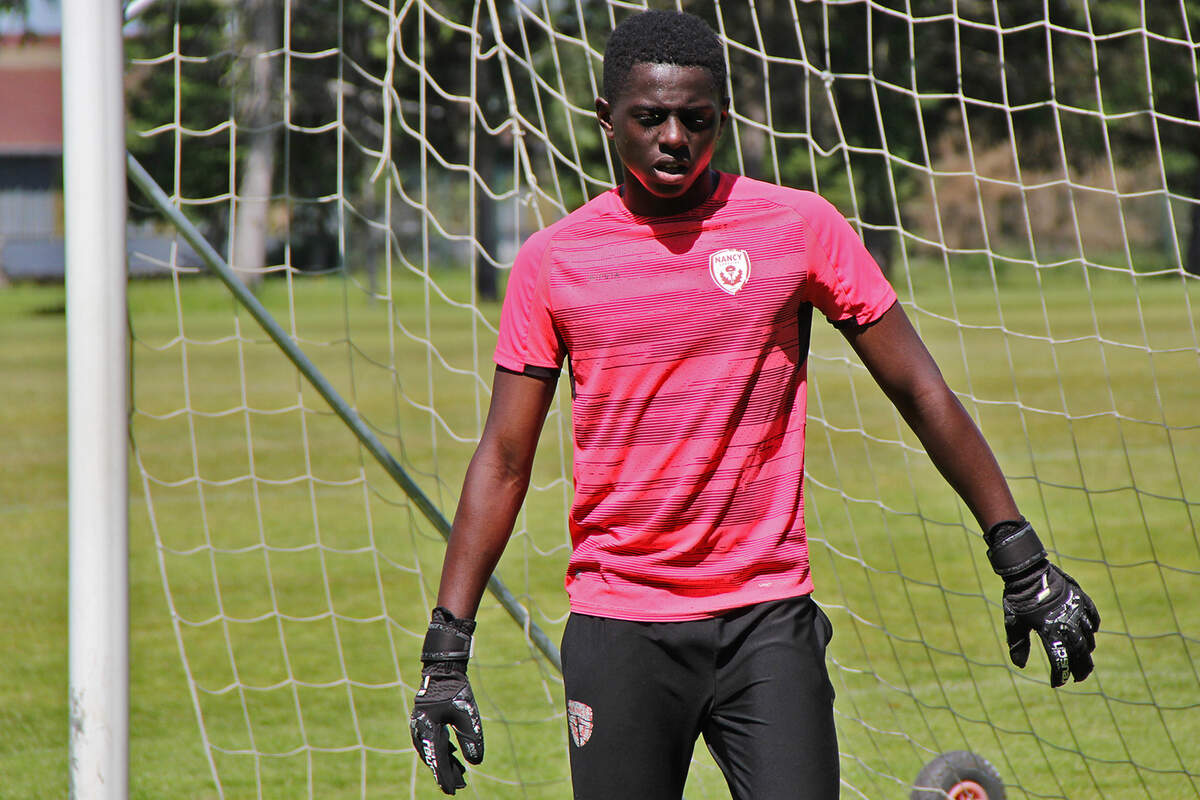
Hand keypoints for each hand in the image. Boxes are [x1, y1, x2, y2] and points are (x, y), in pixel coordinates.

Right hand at [409, 608, 483, 793]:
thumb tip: (476, 762)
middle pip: (434, 758)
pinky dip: (445, 752)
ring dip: (446, 763)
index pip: (437, 758)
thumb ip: (470, 737)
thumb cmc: (456, 689)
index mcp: (428, 728)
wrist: (444, 669)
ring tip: (460, 776)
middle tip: (459, 788)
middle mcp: (421, 730)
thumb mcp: (467, 713)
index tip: (452, 791)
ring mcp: (422, 725)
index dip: (444, 776)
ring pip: (434, 751)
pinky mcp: (427, 721)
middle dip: (446, 773)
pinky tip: (456, 758)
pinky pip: (434, 742)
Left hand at [986, 520, 1099, 686]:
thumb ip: (1018, 644)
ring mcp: (1077, 611)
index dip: (1059, 675)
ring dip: (1087, 650)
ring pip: (1088, 637)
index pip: (1060, 661)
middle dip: (1081, 668)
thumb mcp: (1014, 622)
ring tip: (1083, 658)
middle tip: (1079, 678)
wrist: (1028, 570)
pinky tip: (1090, 632)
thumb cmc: (1018, 598)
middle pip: (1080, 653)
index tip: (1057, 683)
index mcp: (1051, 632)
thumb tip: (1019, 665)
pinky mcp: (1081, 599)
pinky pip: (1092, 617)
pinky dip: (1092, 627)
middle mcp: (1068, 624)